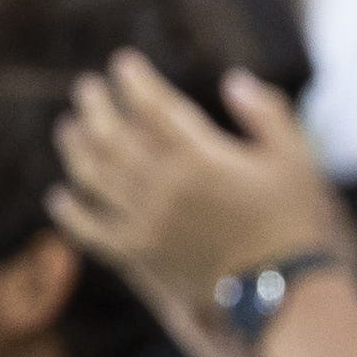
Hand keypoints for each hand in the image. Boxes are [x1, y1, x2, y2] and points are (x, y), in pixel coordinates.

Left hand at [50, 57, 342, 319]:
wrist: (284, 292)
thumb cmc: (294, 223)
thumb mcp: (297, 160)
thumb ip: (267, 115)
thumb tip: (233, 80)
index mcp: (200, 157)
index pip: (152, 105)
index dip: (134, 80)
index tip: (124, 63)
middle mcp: (163, 185)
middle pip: (111, 134)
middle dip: (94, 106)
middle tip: (87, 89)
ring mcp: (145, 221)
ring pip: (93, 176)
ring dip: (75, 147)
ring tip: (69, 129)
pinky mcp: (139, 255)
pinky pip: (90, 230)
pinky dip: (70, 213)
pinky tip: (59, 198)